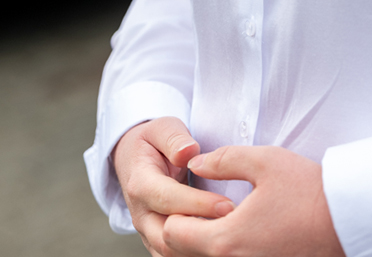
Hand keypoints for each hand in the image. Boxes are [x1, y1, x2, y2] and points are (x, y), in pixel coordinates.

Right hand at [112, 117, 233, 256]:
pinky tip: (222, 244)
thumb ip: (174, 139)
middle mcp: (141, 215)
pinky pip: (176, 256)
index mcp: (140, 184)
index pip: (168, 200)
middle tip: (237, 223)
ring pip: (170, 253)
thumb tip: (189, 152)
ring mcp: (148, 232)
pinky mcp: (158, 242)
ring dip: (201, 248)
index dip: (198, 204)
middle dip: (203, 233)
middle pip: (167, 235)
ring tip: (233, 235)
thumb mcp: (162, 128)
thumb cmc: (153, 141)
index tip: (228, 205)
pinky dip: (197, 252)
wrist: (134, 159)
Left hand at [161, 145, 345, 256]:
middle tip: (193, 205)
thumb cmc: (308, 191)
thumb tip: (196, 163)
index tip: (186, 193)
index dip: (174, 211)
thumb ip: (223, 160)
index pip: (172, 234)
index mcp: (225, 240)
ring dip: (202, 243)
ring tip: (213, 218)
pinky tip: (238, 232)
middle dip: (183, 229)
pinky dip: (224, 250)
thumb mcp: (265, 161)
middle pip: (183, 255)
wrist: (348, 221)